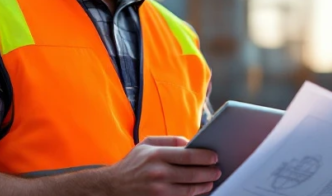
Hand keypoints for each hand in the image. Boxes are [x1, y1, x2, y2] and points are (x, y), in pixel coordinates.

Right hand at [103, 136, 220, 195]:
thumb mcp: (147, 144)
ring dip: (204, 186)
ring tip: (211, 181)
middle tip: (217, 170)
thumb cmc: (133, 163)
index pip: (188, 155)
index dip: (205, 157)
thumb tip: (192, 143)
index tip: (215, 157)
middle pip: (192, 174)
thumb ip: (170, 141)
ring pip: (189, 190)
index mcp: (156, 154)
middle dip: (209, 172)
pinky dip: (192, 195)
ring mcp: (158, 190)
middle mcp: (158, 172)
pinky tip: (199, 191)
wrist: (113, 186)